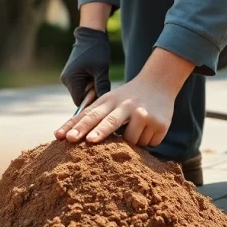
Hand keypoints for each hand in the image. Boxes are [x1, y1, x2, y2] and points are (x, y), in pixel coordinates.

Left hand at [54, 74, 174, 146]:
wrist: (159, 83)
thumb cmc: (127, 97)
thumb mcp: (109, 100)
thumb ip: (92, 115)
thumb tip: (67, 136)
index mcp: (109, 101)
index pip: (90, 115)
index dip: (78, 127)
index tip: (66, 137)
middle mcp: (126, 106)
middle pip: (110, 121)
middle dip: (99, 132)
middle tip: (89, 141)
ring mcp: (144, 114)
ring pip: (131, 141)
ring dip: (131, 141)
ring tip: (137, 127)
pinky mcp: (160, 124)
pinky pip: (148, 143)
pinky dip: (146, 140)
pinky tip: (150, 127)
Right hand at [59, 26, 111, 106]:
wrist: (90, 35)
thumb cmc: (96, 51)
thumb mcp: (101, 70)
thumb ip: (102, 86)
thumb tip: (104, 103)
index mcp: (71, 79)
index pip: (79, 102)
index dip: (91, 102)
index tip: (101, 95)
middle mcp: (66, 80)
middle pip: (79, 97)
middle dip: (91, 94)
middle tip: (101, 84)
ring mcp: (67, 77)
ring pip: (80, 91)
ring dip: (90, 89)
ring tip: (97, 78)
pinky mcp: (71, 74)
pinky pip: (80, 85)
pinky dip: (88, 84)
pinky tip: (94, 76)